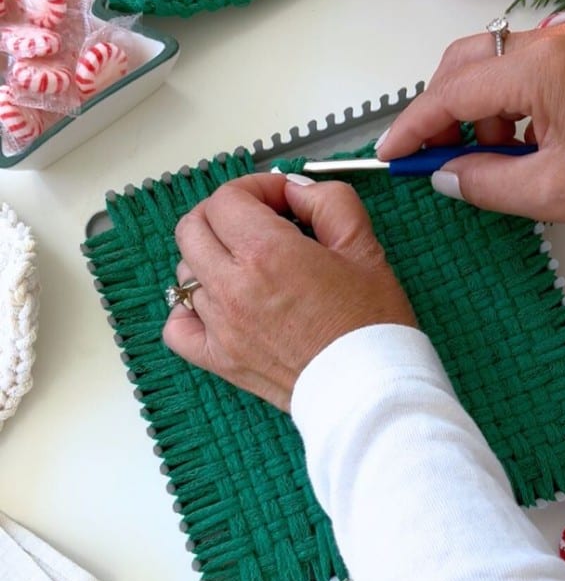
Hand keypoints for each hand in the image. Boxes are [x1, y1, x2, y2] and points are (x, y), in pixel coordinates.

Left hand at [163, 173, 416, 410]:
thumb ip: (328, 202)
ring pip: (185, 272)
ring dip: (211, 257)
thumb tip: (297, 192)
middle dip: (224, 214)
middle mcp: (233, 287)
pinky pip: (178, 327)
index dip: (256, 188)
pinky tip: (215, 305)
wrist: (371, 391)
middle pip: (193, 227)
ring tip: (248, 266)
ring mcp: (220, 326)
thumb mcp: (364, 248)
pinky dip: (188, 310)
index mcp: (267, 254)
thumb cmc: (371, 327)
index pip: (228, 198)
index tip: (280, 200)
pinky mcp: (220, 359)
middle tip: (257, 222)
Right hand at [378, 23, 564, 224]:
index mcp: (543, 70)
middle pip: (463, 63)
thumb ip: (484, 182)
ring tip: (491, 160)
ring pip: (486, 65)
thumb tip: (441, 174)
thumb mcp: (550, 192)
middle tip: (433, 157)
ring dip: (473, 111)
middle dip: (439, 111)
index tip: (390, 151)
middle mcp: (550, 42)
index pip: (453, 92)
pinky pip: (515, 71)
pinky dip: (500, 105)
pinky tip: (516, 144)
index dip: (414, 125)